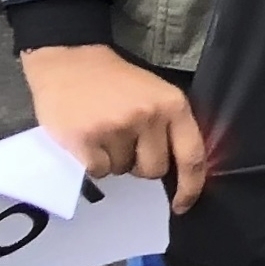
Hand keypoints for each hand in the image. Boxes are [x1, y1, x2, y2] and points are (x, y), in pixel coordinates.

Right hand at [19, 42, 207, 213]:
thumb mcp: (156, 95)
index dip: (191, 187)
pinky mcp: (85, 139)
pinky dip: (92, 162)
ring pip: (123, 171)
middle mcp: (148, 117)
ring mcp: (116, 128)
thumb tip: (181, 171)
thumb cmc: (117, 81)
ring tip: (104, 132)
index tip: (183, 204)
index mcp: (173, 105)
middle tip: (125, 140)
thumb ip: (170, 127)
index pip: (192, 156)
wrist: (72, 60)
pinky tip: (88, 138)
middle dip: (140, 164)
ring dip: (114, 160)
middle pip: (154, 170)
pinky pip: (98, 172)